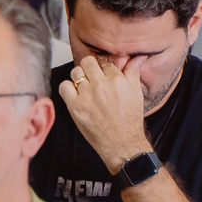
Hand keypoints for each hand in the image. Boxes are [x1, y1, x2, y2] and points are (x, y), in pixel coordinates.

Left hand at [57, 56, 152, 173]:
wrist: (121, 143)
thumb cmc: (129, 120)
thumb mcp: (136, 94)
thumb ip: (133, 73)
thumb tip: (137, 58)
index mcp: (117, 81)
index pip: (105, 63)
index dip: (104, 69)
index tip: (103, 76)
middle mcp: (101, 86)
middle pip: (88, 62)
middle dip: (90, 67)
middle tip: (92, 77)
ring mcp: (87, 96)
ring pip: (75, 72)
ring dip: (79, 77)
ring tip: (85, 86)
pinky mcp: (75, 106)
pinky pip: (64, 86)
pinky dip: (67, 88)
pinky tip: (75, 94)